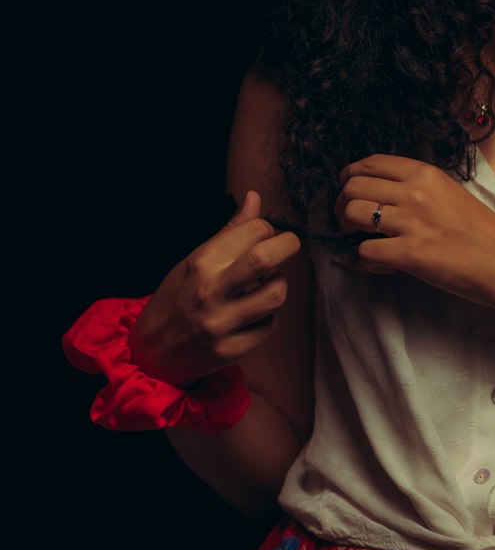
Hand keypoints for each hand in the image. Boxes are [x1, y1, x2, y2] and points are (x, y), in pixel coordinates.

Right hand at [129, 191, 301, 386]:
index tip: (267, 234)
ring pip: (276, 294)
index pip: (253, 230)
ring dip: (278, 285)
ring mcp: (220, 322)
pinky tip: (252, 313)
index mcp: (202, 262)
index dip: (268, 228)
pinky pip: (269, 326)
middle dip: (288, 245)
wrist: (150, 352)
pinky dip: (267, 316)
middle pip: (265, 259)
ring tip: (266, 284)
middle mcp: (210, 291)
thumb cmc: (176, 298)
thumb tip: (255, 198)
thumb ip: (230, 232)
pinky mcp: (231, 349)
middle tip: (289, 245)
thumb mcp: (194, 260)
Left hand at [336, 155, 494, 307]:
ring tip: (361, 240)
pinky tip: (384, 265)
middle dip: (341, 204)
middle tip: (347, 221)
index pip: (370, 163)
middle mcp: (415, 192)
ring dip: (347, 229)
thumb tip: (385, 193)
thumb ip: (420, 188)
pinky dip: (367, 261)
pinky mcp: (410, 254)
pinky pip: (364, 251)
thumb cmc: (483, 234)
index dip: (350, 177)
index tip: (349, 190)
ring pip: (352, 214)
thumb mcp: (451, 194)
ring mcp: (412, 222)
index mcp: (426, 174)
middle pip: (353, 186)